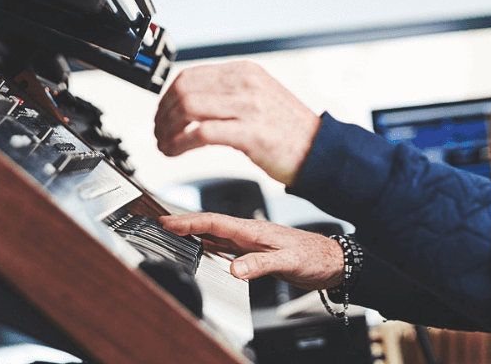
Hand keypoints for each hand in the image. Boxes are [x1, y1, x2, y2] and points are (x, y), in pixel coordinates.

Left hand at [154, 62, 319, 185]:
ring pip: (187, 109)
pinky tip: (175, 152)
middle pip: (184, 90)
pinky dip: (179, 143)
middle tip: (159, 133)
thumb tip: (190, 97)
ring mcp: (248, 107)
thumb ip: (228, 91)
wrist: (320, 151)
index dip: (167, 97)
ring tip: (165, 145)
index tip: (162, 115)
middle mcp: (245, 83)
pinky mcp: (250, 133)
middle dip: (163, 114)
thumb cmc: (288, 129)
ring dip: (167, 130)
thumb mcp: (259, 95)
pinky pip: (200, 133)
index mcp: (245, 71)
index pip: (190, 76)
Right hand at [162, 212, 342, 290]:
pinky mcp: (254, 250)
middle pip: (209, 224)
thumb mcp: (286, 262)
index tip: (167, 222)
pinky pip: (225, 243)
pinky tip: (201, 246)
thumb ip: (260, 265)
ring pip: (215, 233)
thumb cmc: (313, 257)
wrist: (331, 261)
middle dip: (184, 222)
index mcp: (253, 230)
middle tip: (159, 223)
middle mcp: (249, 233)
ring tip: (172, 232)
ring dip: (194, 232)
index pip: (214, 221)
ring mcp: (250, 241)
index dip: (189, 221)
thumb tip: (235, 268)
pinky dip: (208, 243)